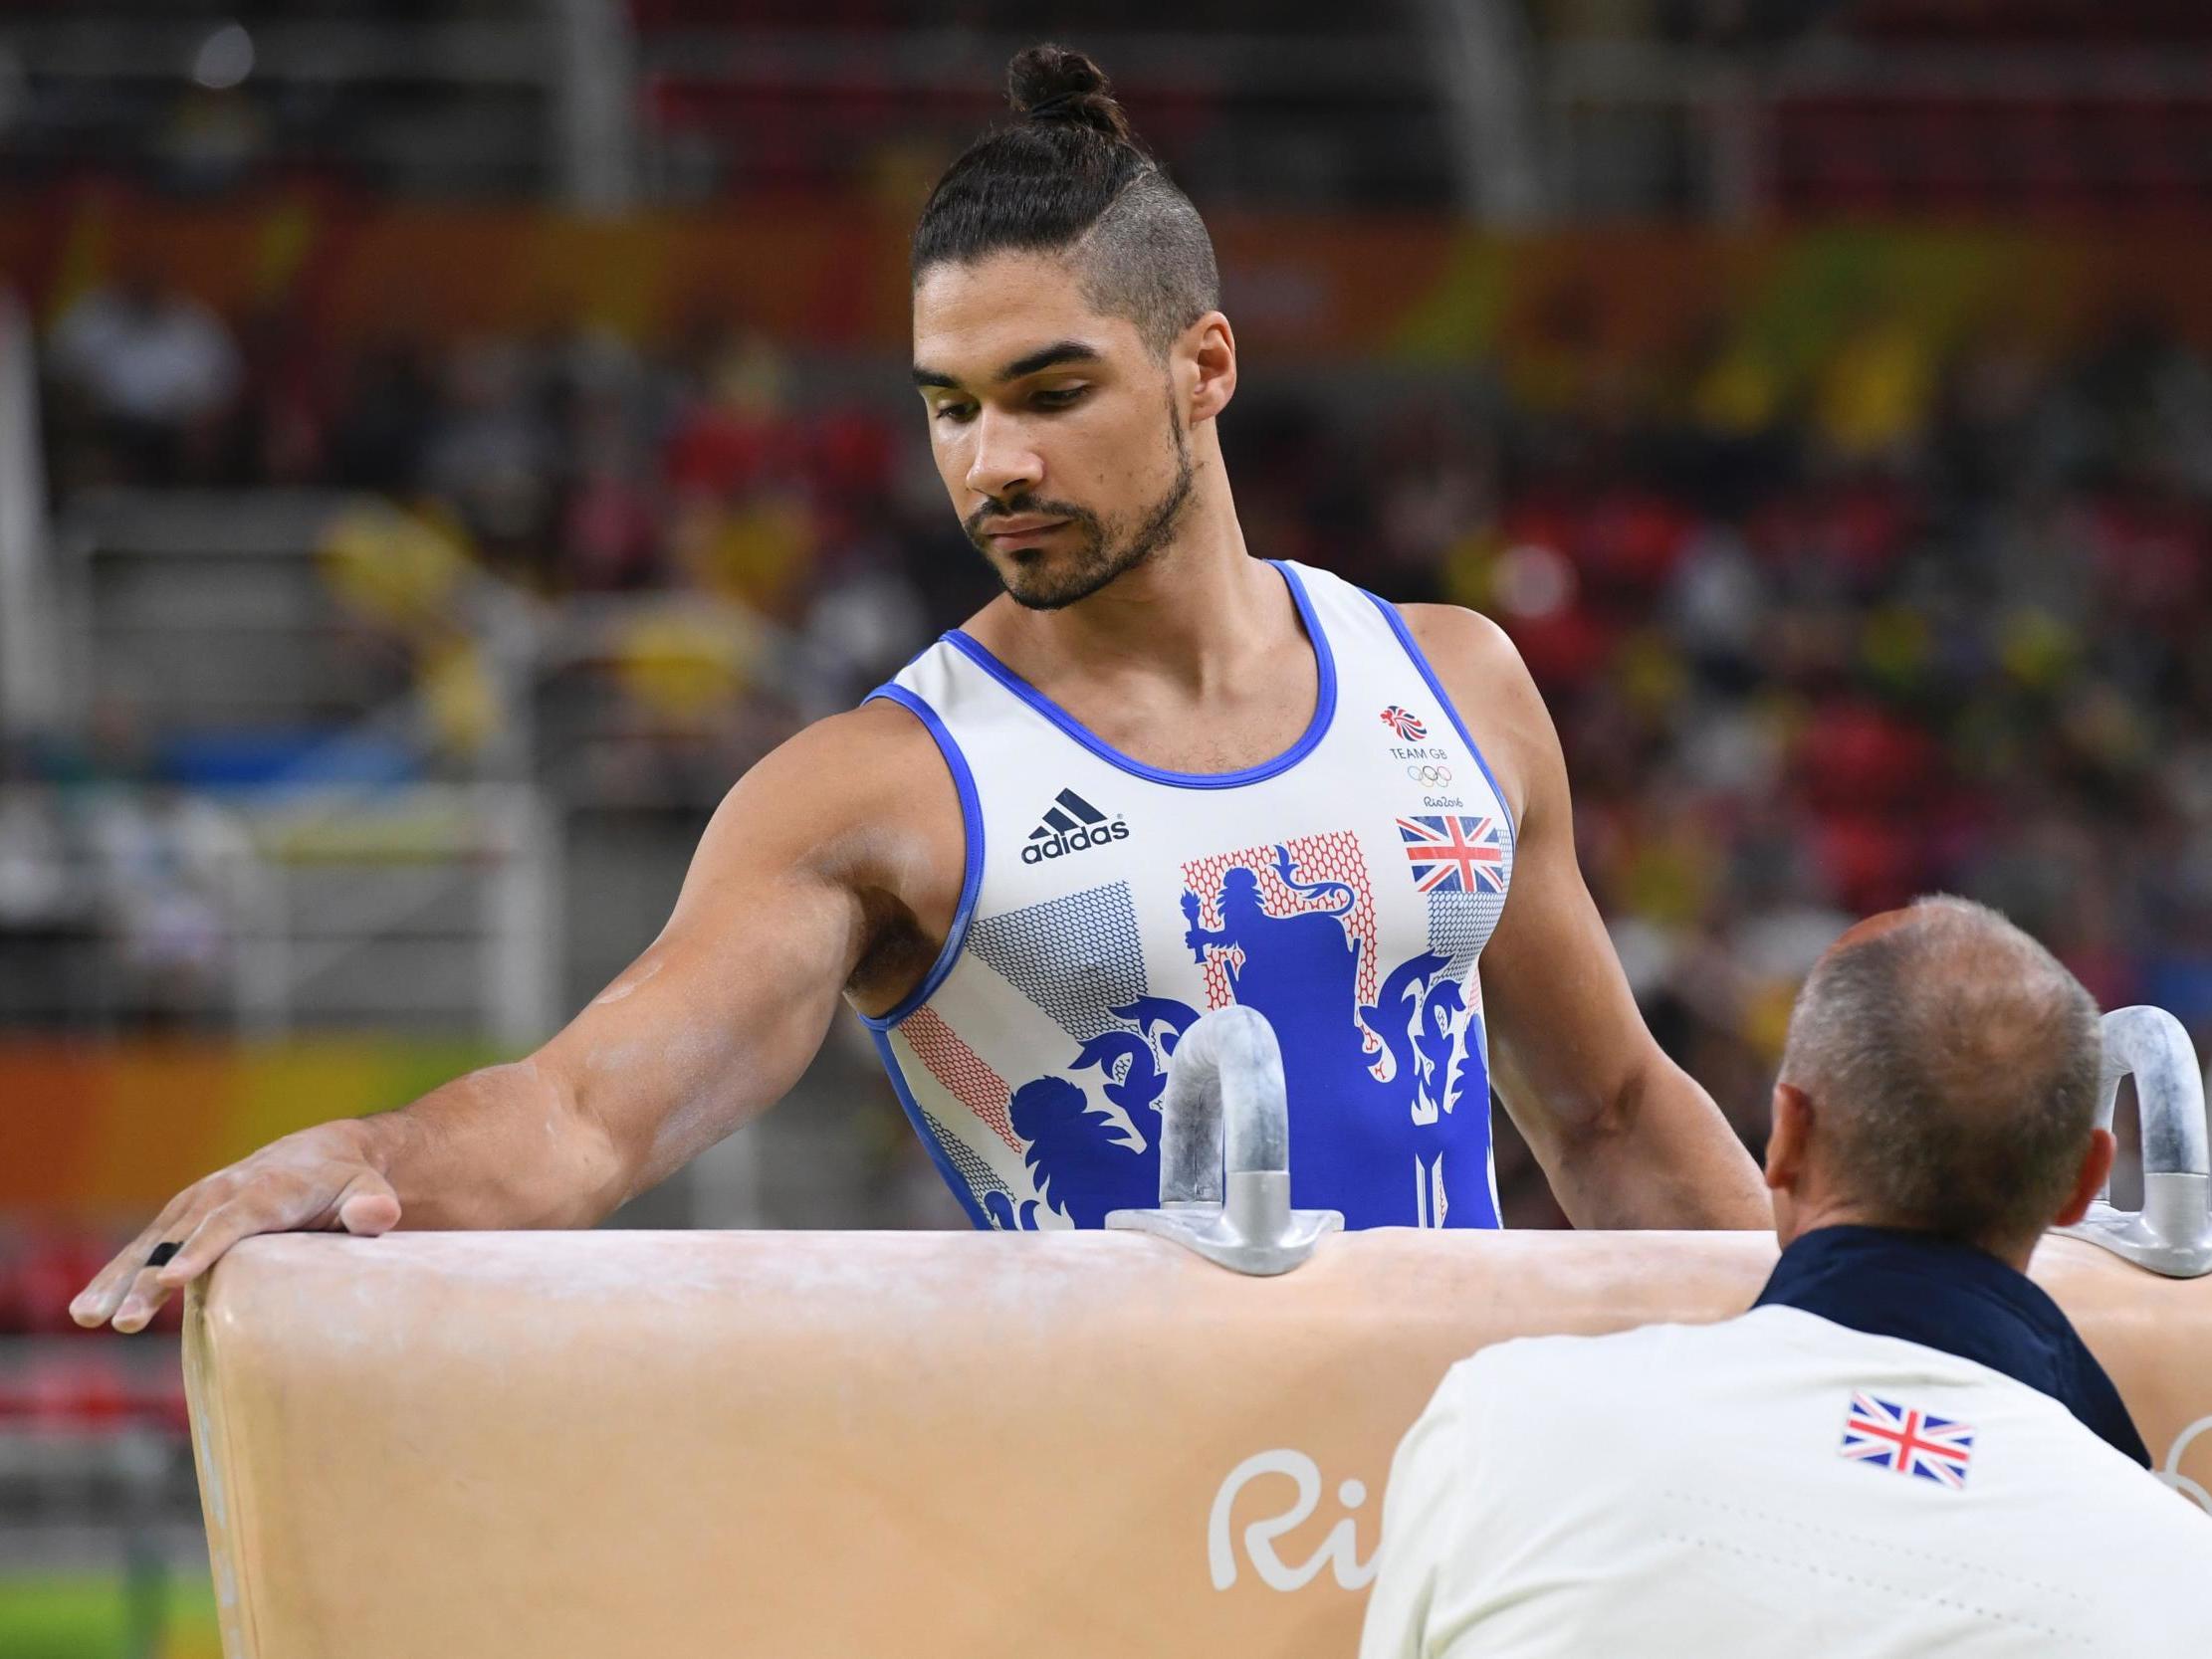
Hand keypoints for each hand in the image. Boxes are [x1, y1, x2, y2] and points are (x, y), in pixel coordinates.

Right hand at [69, 1119, 402, 1333]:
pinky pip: (145, 1248)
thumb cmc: (350, 1182)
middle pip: (180, 1239)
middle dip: (148, 1279)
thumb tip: (376, 1215)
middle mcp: (223, 1192)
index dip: (202, 1250)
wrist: (324, 1155)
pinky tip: (89, 1311)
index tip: (172, 1281)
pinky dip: (116, 1275)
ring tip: (87, 1318)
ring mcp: (197, 1204)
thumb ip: (373, 1204)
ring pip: (151, 1244)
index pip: (231, 1221)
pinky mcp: (183, 1218)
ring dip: (117, 1280)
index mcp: (267, 1189)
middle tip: (125, 1321)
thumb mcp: (370, 1189)